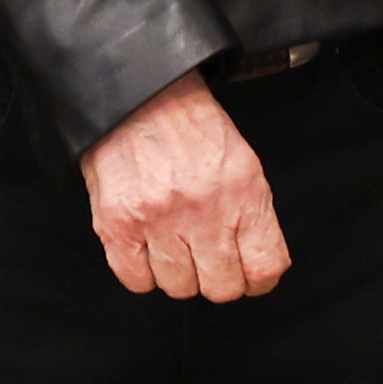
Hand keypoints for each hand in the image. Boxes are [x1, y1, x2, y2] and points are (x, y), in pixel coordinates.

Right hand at [79, 72, 289, 299]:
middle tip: (208, 260)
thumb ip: (252, 215)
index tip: (250, 277)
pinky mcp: (118, 225)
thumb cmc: (191, 127)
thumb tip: (254, 265)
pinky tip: (147, 248)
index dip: (258, 281)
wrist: (140, 95)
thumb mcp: (242, 162)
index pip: (264, 268)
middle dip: (218, 279)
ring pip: (178, 288)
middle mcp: (203, 211)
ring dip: (178, 273)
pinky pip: (136, 280)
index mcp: (242, 193)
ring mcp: (158, 221)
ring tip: (173, 244)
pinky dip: (142, 272)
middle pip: (221, 287)